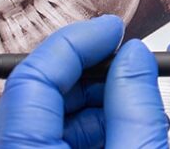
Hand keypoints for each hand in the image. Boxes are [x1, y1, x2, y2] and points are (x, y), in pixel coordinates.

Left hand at [0, 15, 169, 147]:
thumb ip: (136, 108)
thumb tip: (135, 58)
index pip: (33, 75)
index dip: (76, 42)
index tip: (110, 31)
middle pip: (35, 92)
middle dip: (86, 71)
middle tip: (127, 63)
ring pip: (42, 115)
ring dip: (88, 100)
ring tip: (131, 102)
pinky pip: (46, 139)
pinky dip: (82, 129)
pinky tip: (117, 128)